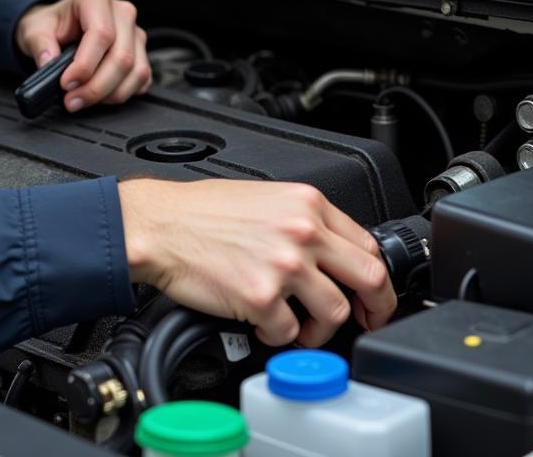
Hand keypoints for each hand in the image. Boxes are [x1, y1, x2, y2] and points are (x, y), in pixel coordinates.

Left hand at [15, 0, 150, 111]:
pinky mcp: (141, 52)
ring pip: (135, 70)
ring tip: (83, 100)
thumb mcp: (35, 30)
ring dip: (109, 94)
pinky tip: (100, 96)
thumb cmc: (51, 25)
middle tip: (72, 101)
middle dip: (96, 87)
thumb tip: (49, 62)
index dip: (85, 64)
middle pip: (122, 56)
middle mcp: (121, 12)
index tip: (67, 83)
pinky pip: (142, 79)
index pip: (101, 33)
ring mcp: (135, 33)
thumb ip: (40, 44)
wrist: (59, 27)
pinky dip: (122, 93)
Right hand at [118, 178, 394, 346]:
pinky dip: (279, 336)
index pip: (366, 244)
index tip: (369, 293)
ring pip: (335, 312)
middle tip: (364, 320)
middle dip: (374, 308)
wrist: (158, 224)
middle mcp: (302, 231)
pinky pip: (290, 332)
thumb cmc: (199, 211)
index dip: (374, 276)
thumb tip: (332, 252)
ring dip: (319, 329)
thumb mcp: (262, 196)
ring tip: (298, 326)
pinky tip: (262, 323)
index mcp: (305, 203)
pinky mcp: (261, 297)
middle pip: (369, 278)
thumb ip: (302, 220)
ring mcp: (284, 265)